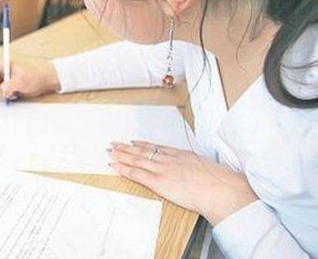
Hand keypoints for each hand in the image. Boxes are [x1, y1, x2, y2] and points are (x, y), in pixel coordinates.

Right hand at [0, 59, 60, 101]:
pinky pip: (1, 95)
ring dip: (1, 95)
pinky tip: (13, 96)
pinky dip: (5, 98)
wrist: (46, 81)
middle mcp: (2, 73)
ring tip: (12, 94)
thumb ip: (9, 86)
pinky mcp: (8, 89)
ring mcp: (4, 81)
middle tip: (3, 97)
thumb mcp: (21, 81)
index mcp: (2, 66)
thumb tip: (1, 92)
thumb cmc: (35, 76)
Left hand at [109, 141, 257, 224]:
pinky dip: (124, 169)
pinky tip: (115, 166)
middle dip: (127, 148)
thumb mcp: (209, 169)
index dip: (143, 144)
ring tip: (110, 151)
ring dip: (121, 155)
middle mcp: (170, 159)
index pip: (158, 148)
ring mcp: (163, 169)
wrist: (220, 189)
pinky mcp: (159, 182)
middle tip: (115, 143)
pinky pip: (137, 174)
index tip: (134, 142)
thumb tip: (201, 175)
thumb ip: (199, 170)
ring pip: (137, 159)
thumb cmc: (219, 182)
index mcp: (182, 155)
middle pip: (144, 151)